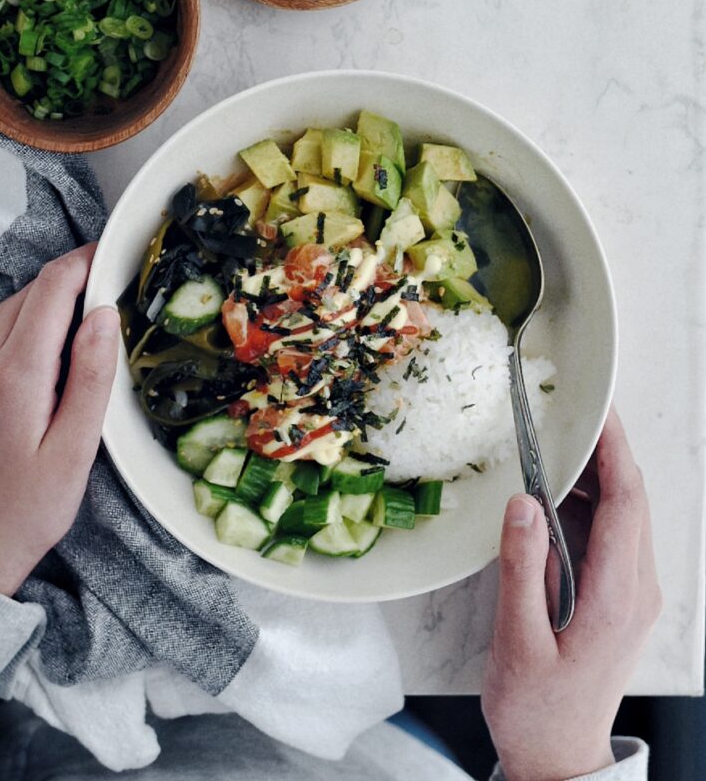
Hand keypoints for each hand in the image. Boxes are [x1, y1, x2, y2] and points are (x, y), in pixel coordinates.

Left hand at [0, 244, 118, 595]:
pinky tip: (50, 361)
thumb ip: (91, 376)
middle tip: (113, 303)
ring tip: (86, 339)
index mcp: (11, 375)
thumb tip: (103, 314)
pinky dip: (27, 328)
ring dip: (51, 309)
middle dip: (73, 287)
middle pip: (31, 293)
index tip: (115, 257)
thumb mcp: (75, 450)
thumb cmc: (26, 508)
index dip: (86, 263)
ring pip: (12, 307)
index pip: (51, 289)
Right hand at [481, 408, 660, 780]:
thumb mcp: (518, 639)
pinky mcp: (620, 599)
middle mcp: (637, 589)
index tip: (598, 410)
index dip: (615, 450)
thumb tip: (523, 503)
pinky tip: (557, 494)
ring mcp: (633, 594)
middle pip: (633, 501)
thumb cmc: (536, 707)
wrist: (559, 756)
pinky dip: (590, 504)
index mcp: (618, 596)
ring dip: (597, 477)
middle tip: (571, 412)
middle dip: (607, 451)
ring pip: (625, 515)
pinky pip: (613, 536)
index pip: (627, 502)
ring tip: (557, 444)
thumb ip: (522, 569)